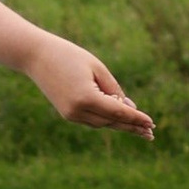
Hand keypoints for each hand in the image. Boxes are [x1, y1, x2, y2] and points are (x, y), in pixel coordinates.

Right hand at [28, 37, 154, 134]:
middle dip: (132, 127)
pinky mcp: (67, 114)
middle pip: (111, 122)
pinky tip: (119, 120)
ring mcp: (70, 115)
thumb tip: (130, 108)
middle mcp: (77, 111)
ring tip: (140, 128)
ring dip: (120, 125)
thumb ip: (114, 90)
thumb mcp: (97, 68)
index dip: (136, 118)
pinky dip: (107, 120)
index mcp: (86, 98)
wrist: (36, 57)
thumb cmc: (69, 56)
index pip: (118, 112)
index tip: (151, 123)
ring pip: (102, 124)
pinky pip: (92, 120)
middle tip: (151, 133)